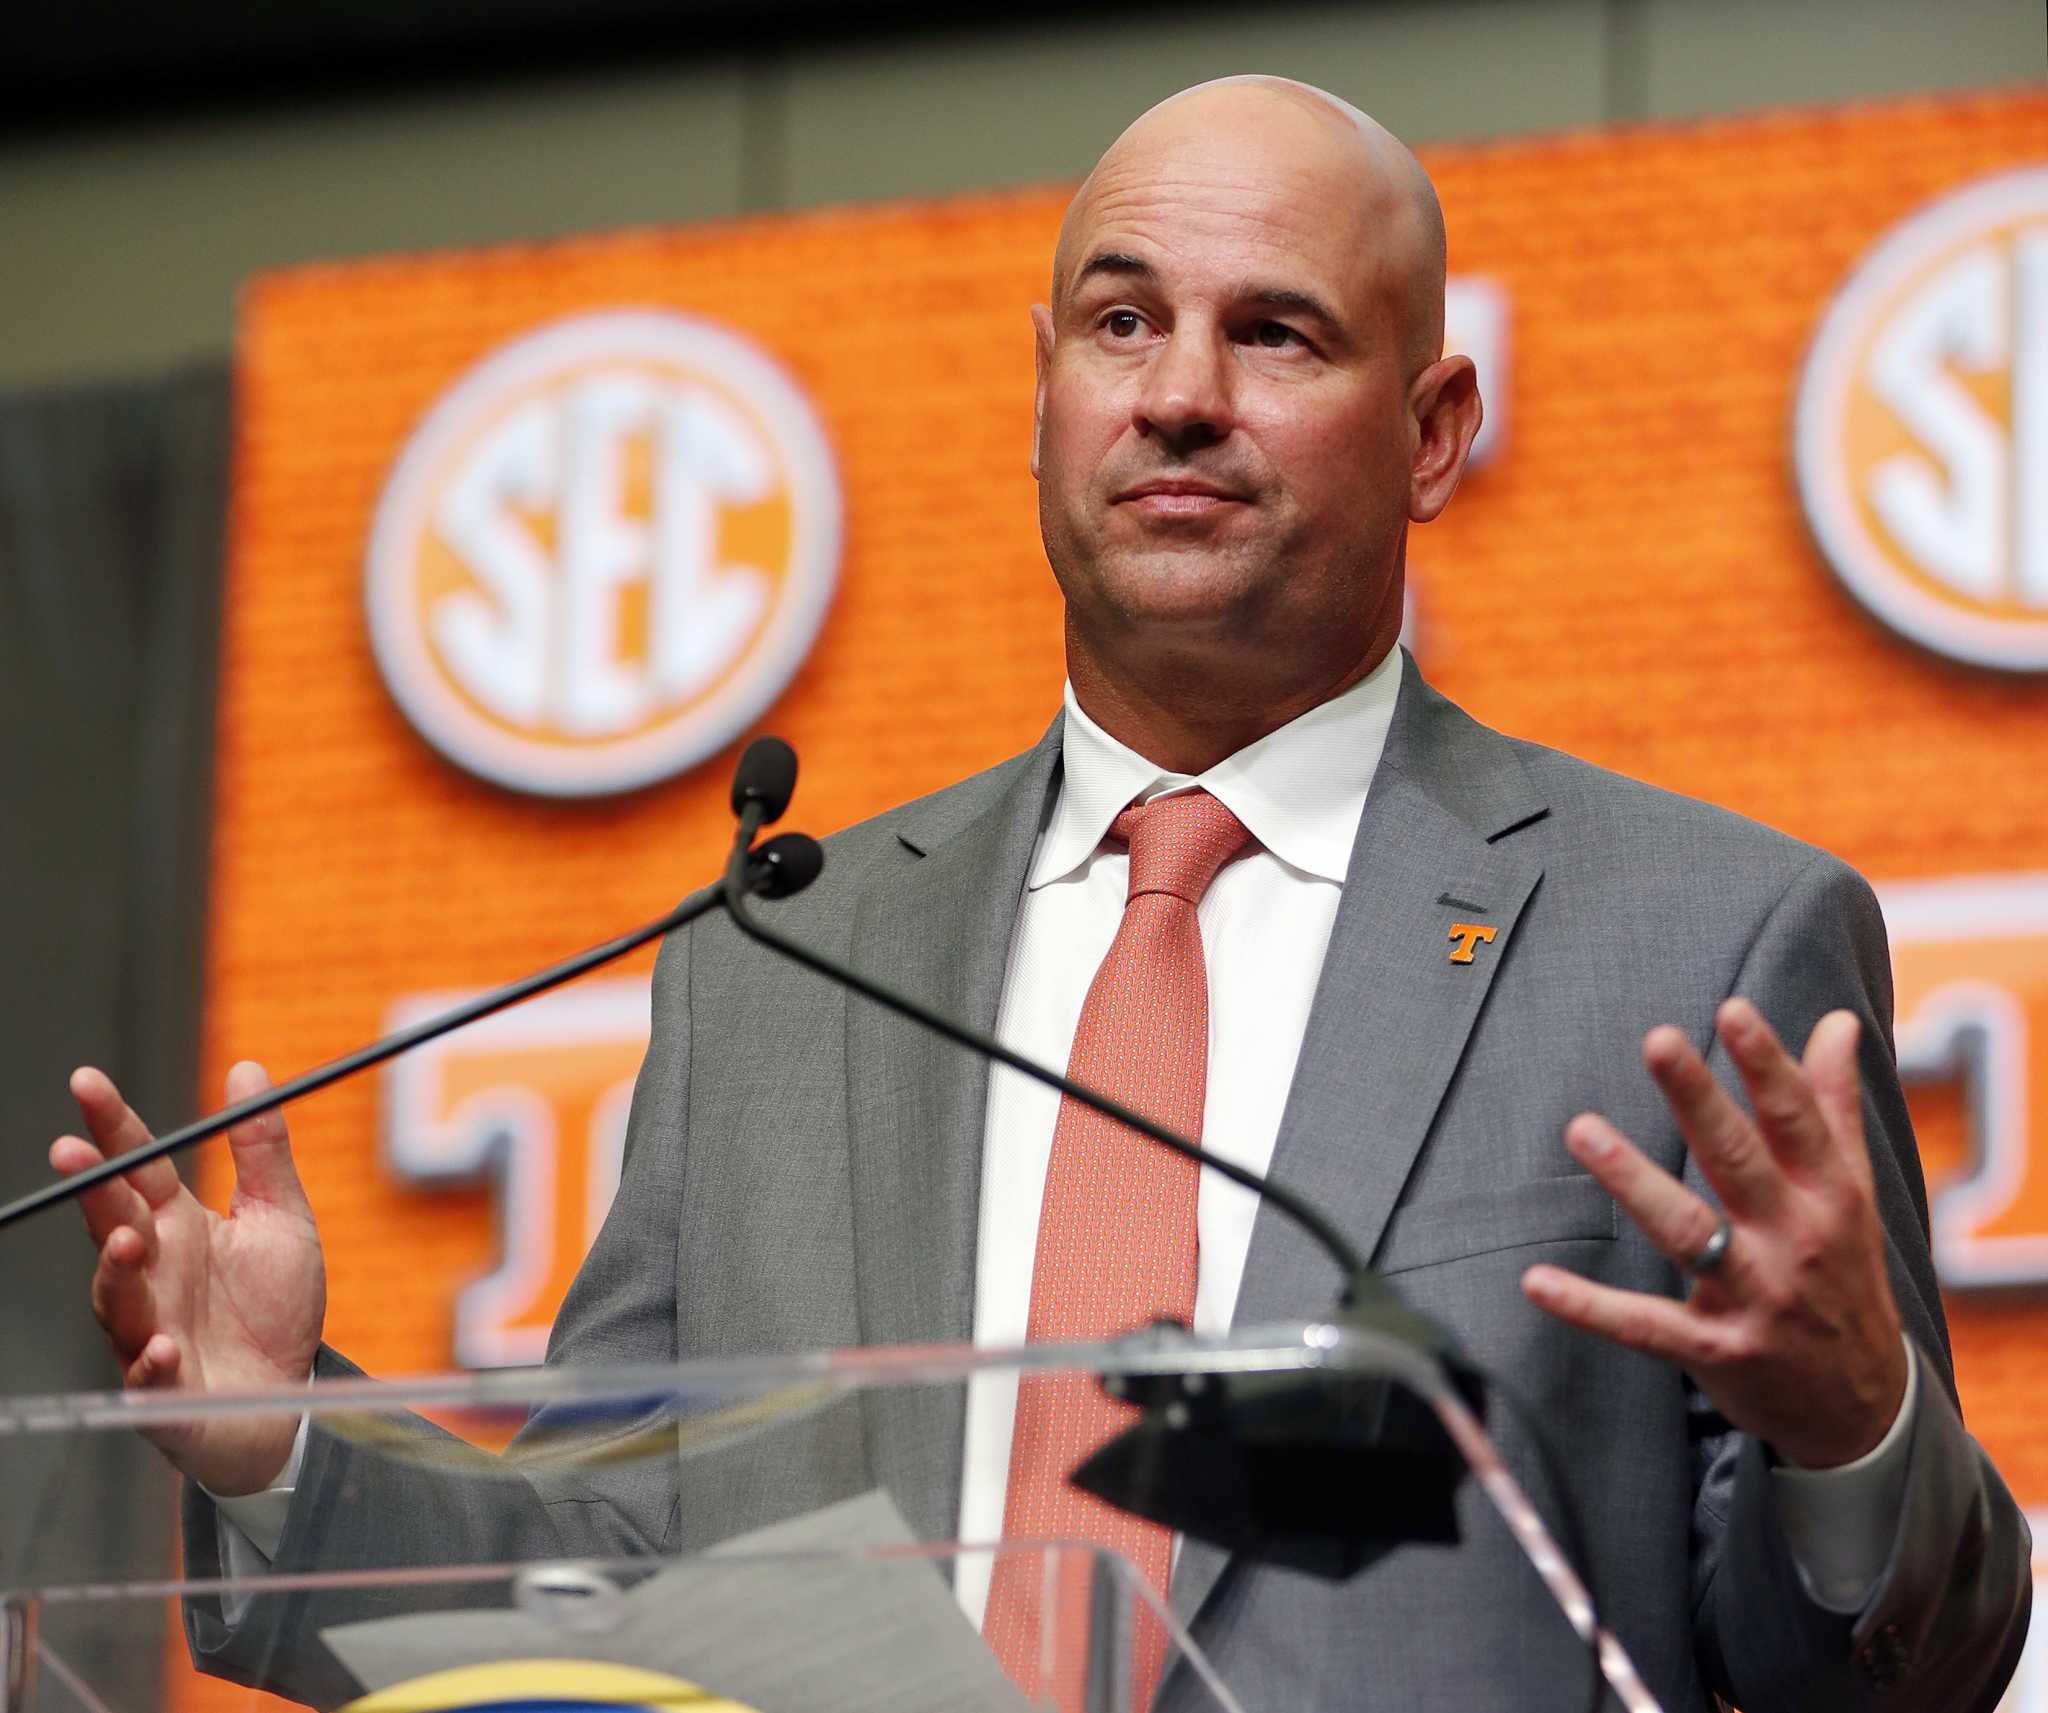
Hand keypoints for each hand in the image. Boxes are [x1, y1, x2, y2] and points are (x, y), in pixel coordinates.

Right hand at [51, 1062, 326, 1494]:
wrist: (288, 1394)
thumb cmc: (275, 1306)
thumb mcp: (281, 1217)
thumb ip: (262, 1150)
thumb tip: (249, 1069)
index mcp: (177, 1228)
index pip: (137, 1169)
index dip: (112, 1128)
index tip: (86, 1082)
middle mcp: (154, 1275)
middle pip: (113, 1224)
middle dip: (91, 1191)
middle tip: (73, 1154)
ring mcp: (149, 1330)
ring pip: (117, 1299)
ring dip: (116, 1271)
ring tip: (126, 1239)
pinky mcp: (164, 1391)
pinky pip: (148, 1378)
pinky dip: (151, 1363)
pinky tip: (164, 1347)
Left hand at [1521, 998, 1908, 1468]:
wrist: (1863, 1408)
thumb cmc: (1845, 1274)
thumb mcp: (1853, 1193)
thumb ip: (1833, 1105)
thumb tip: (1835, 1021)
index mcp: (1828, 1197)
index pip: (1797, 1122)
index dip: (1768, 1066)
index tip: (1732, 1011)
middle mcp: (1795, 1242)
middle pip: (1739, 1161)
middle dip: (1700, 1102)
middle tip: (1658, 1042)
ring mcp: (1754, 1298)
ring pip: (1687, 1233)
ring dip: (1633, 1181)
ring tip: (1582, 1129)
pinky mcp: (1715, 1350)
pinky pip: (1644, 1326)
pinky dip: (1589, 1307)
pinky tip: (1536, 1281)